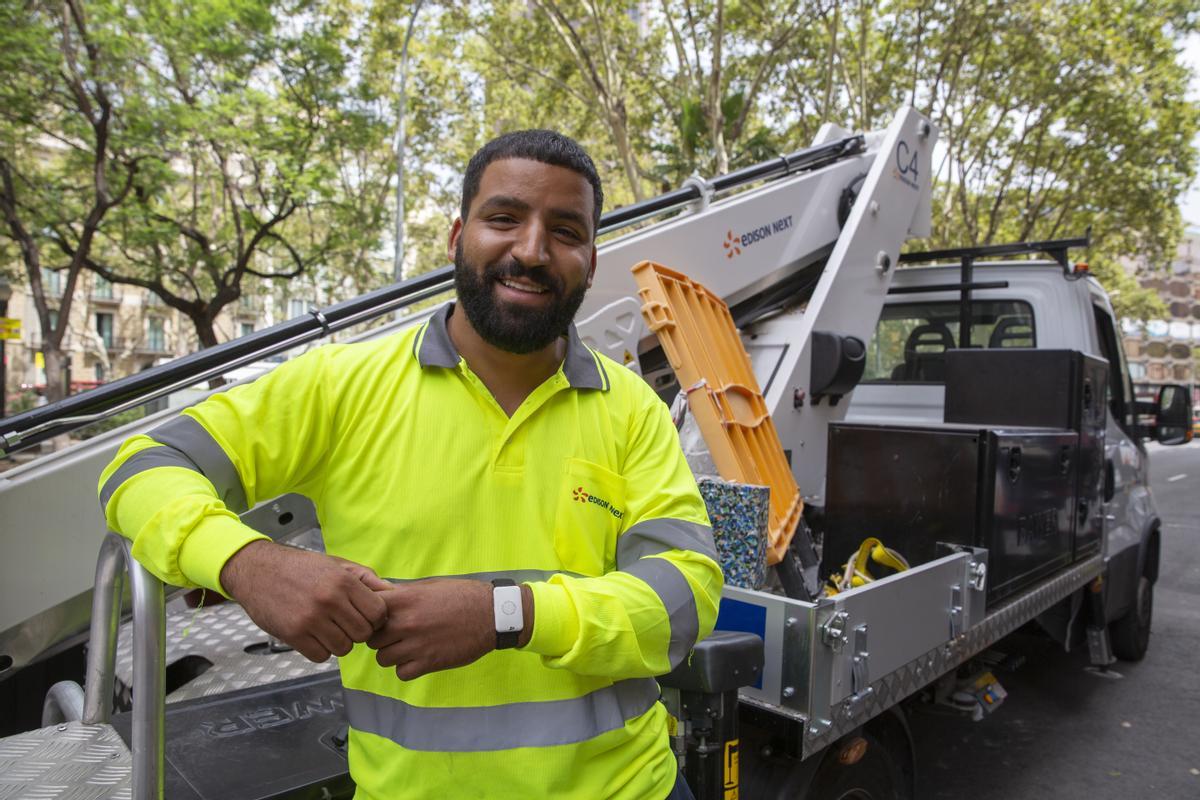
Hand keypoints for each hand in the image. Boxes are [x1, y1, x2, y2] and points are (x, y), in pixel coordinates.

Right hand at [220, 540, 388, 662]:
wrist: (257, 571)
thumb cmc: (300, 567)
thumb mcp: (337, 564)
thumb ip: (366, 579)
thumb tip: (394, 593)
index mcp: (344, 581)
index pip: (378, 613)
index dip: (375, 617)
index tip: (365, 615)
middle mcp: (330, 601)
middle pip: (363, 633)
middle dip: (358, 631)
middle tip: (345, 622)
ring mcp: (311, 619)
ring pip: (344, 648)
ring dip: (339, 642)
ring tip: (328, 628)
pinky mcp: (293, 634)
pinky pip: (321, 656)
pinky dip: (320, 650)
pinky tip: (314, 635)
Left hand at [366, 578, 498, 680]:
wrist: (491, 614)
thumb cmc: (462, 595)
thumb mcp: (430, 586)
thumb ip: (403, 593)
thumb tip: (381, 595)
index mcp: (405, 600)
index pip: (368, 611)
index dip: (371, 616)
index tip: (380, 618)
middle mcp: (407, 623)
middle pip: (372, 638)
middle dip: (380, 637)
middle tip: (394, 634)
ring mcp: (416, 645)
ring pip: (383, 658)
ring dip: (392, 654)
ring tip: (406, 647)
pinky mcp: (428, 663)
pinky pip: (401, 673)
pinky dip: (406, 668)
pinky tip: (417, 658)